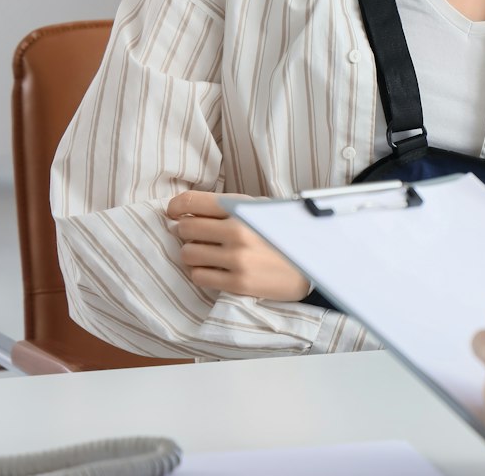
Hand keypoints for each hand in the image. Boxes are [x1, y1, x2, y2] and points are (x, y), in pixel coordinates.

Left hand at [165, 191, 311, 301]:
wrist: (312, 263)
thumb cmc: (280, 233)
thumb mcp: (260, 209)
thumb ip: (227, 207)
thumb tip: (185, 211)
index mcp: (242, 207)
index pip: (192, 202)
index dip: (175, 207)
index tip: (173, 213)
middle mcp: (238, 230)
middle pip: (185, 229)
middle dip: (186, 232)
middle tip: (197, 236)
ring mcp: (237, 258)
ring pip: (188, 254)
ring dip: (193, 254)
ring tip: (209, 254)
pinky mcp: (238, 283)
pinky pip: (198, 276)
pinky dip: (202, 273)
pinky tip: (216, 269)